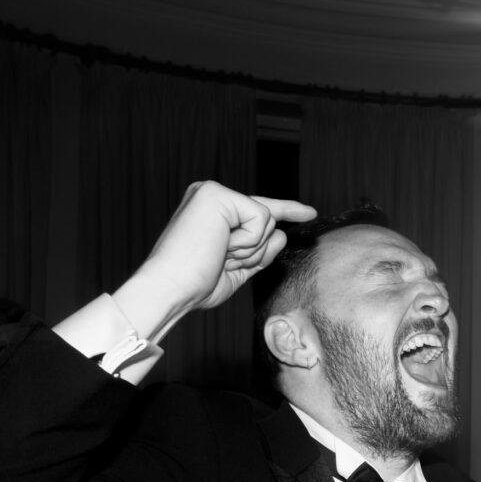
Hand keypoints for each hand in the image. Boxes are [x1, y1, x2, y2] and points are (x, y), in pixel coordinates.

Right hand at [114, 182, 315, 331]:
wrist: (171, 289)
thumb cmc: (196, 285)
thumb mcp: (238, 268)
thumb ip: (259, 251)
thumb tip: (282, 234)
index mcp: (212, 211)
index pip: (258, 210)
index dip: (288, 210)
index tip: (310, 212)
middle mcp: (211, 195)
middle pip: (269, 219)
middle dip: (256, 251)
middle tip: (221, 261)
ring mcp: (212, 192)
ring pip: (267, 220)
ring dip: (249, 249)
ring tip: (218, 255)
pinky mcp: (217, 194)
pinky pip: (262, 218)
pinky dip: (248, 242)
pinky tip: (221, 246)